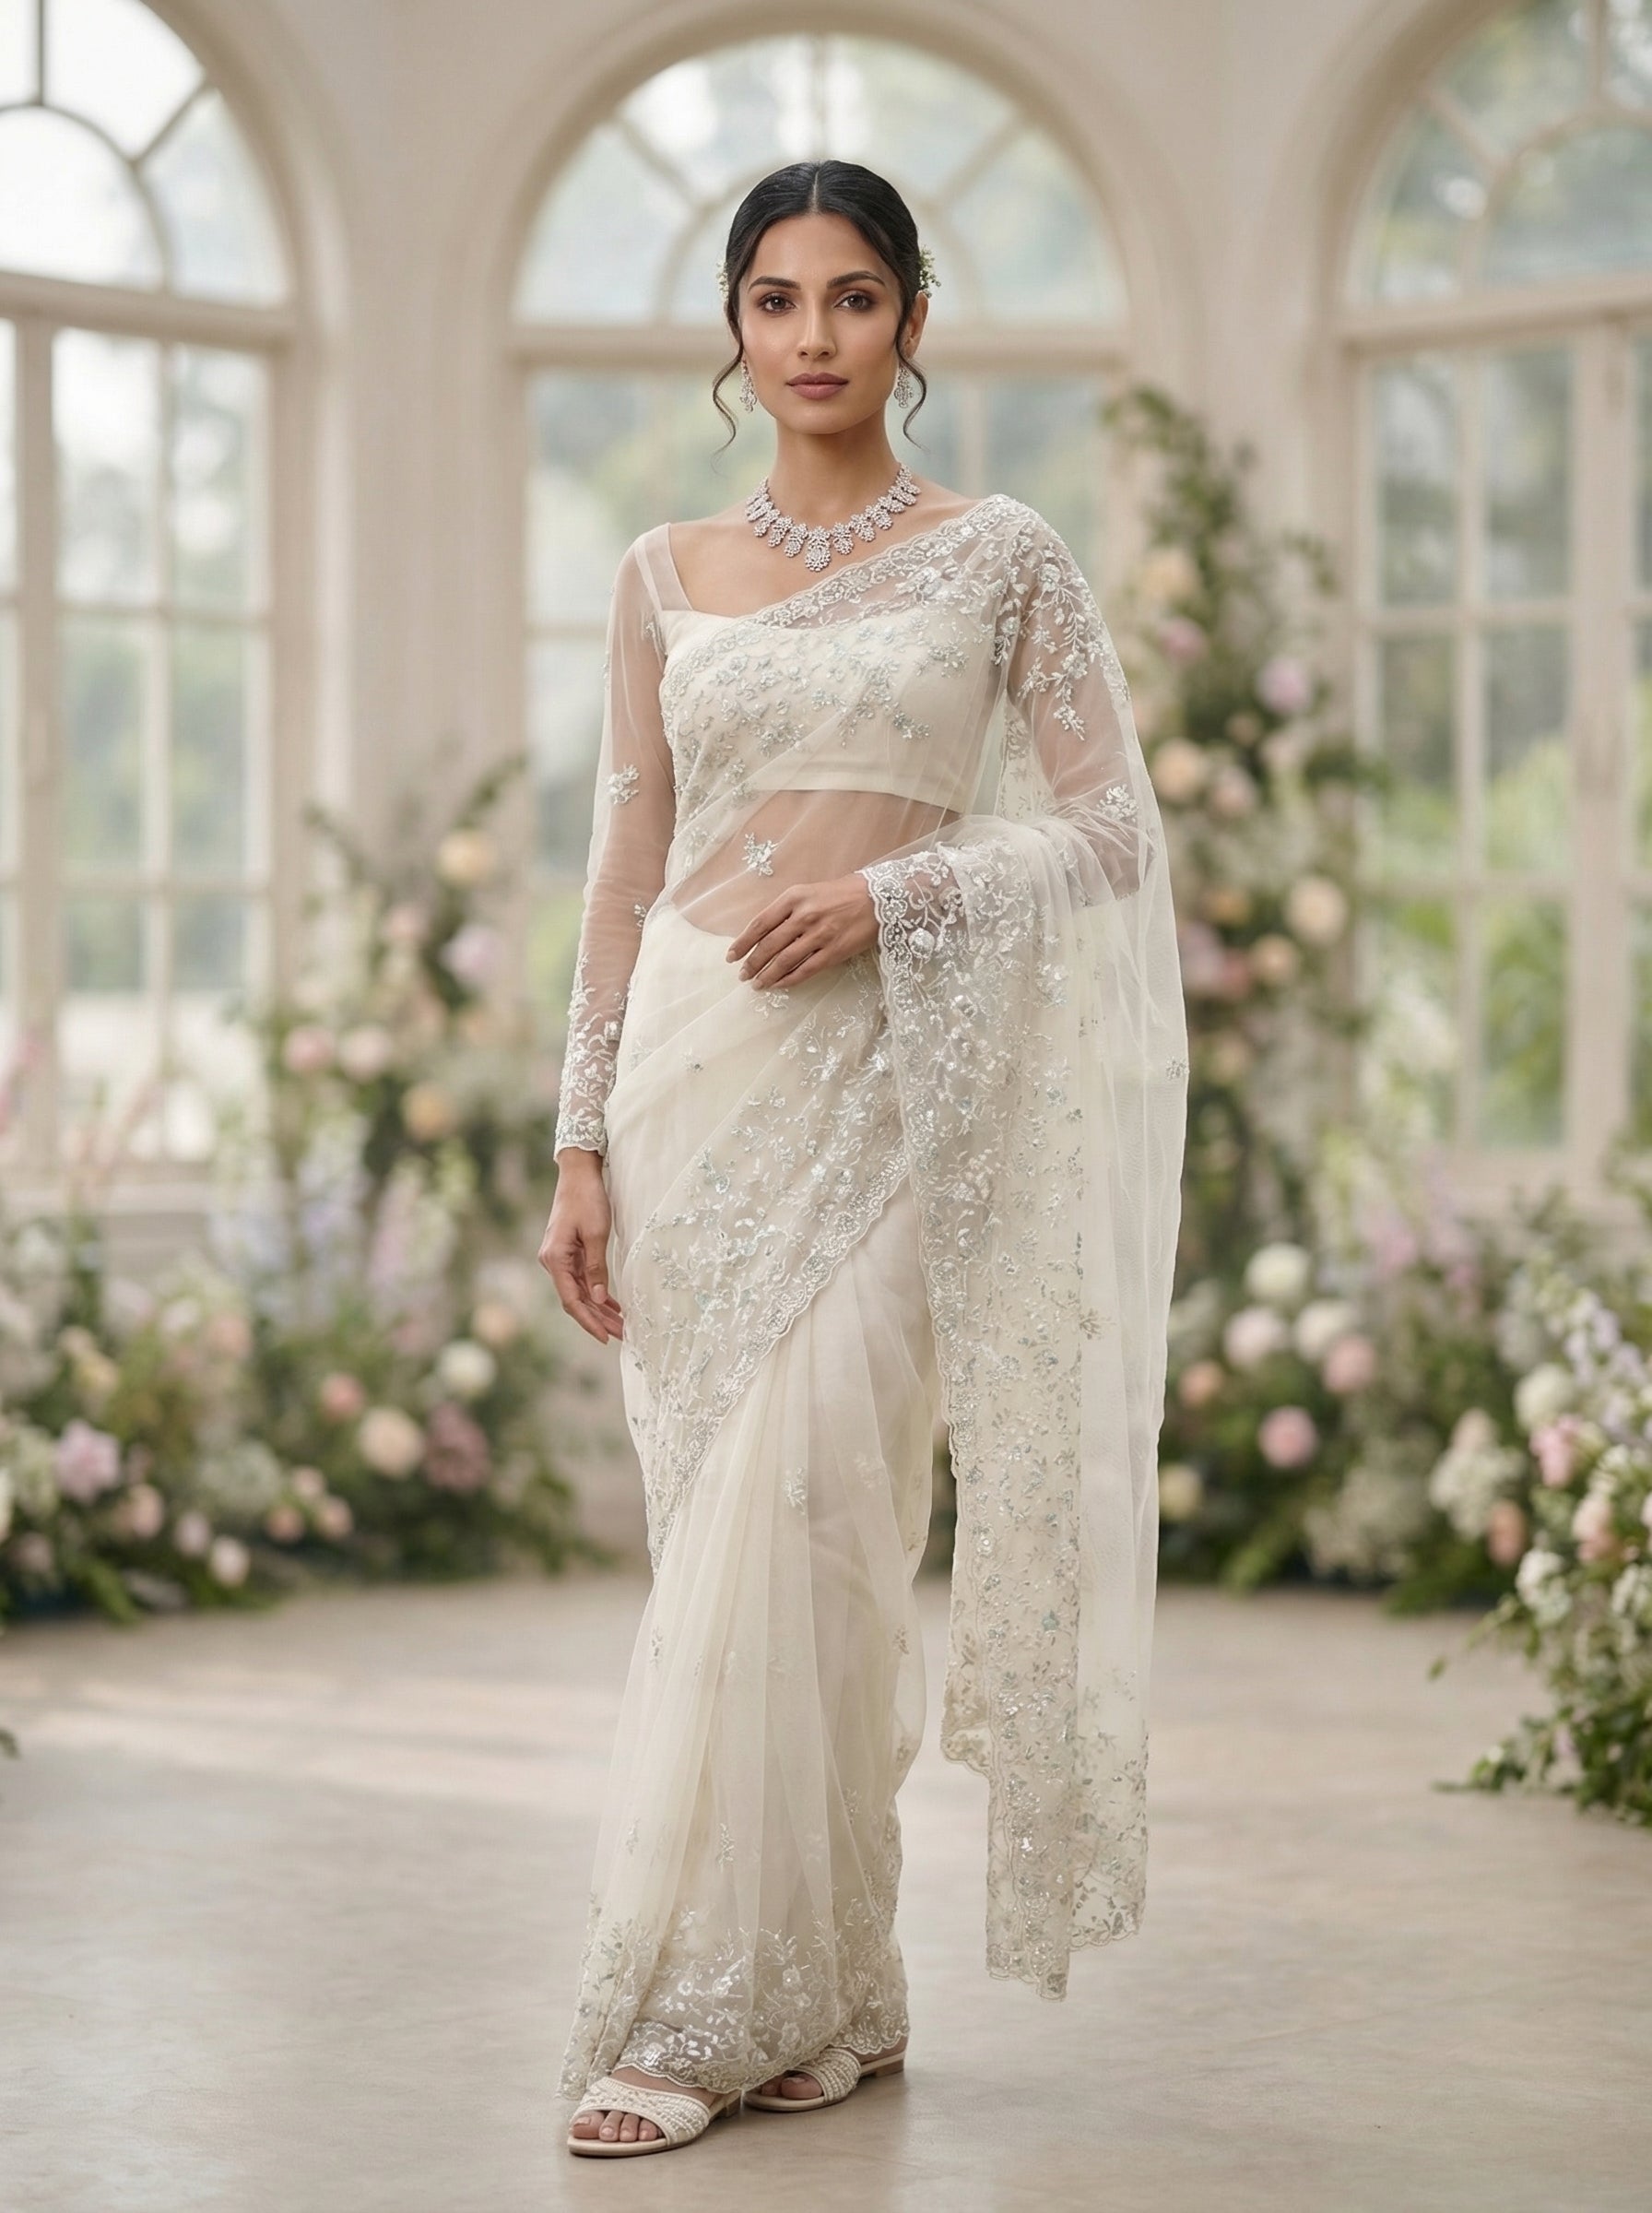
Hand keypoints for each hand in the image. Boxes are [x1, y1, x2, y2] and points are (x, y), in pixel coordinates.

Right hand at [539, 1153, 623, 1343]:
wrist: (579, 1173)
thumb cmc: (587, 1199)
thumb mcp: (596, 1234)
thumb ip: (596, 1268)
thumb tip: (598, 1299)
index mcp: (555, 1258)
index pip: (571, 1300)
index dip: (588, 1321)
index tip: (605, 1337)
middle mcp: (553, 1261)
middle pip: (576, 1299)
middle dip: (598, 1319)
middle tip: (622, 1335)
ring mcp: (560, 1258)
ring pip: (580, 1292)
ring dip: (600, 1309)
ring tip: (621, 1325)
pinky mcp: (569, 1253)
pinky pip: (583, 1279)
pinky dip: (597, 1292)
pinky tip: (613, 1305)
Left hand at [725, 872, 877, 988]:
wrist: (879, 898)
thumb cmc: (842, 893)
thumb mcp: (810, 892)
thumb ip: (787, 910)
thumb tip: (764, 933)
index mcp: (794, 898)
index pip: (760, 923)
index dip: (743, 942)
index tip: (732, 956)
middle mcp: (804, 916)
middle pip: (769, 945)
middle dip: (752, 963)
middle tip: (742, 975)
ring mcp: (820, 935)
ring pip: (784, 960)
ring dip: (767, 975)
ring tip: (757, 984)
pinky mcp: (834, 951)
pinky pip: (806, 970)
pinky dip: (789, 980)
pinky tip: (779, 985)